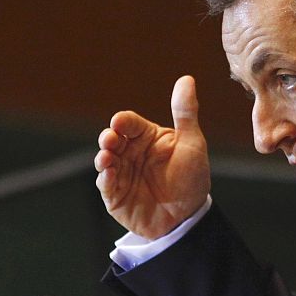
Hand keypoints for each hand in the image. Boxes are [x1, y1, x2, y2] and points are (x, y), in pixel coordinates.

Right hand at [95, 75, 211, 239]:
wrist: (189, 217)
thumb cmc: (192, 178)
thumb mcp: (192, 143)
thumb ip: (186, 113)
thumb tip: (187, 79)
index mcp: (146, 137)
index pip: (129, 123)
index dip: (123, 121)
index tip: (120, 122)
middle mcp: (130, 153)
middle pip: (112, 140)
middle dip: (108, 138)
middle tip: (110, 139)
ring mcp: (121, 174)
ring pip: (105, 161)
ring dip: (103, 158)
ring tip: (106, 157)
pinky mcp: (116, 196)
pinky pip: (106, 186)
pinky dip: (105, 180)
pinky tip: (108, 175)